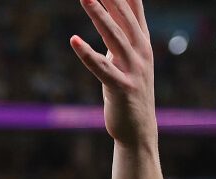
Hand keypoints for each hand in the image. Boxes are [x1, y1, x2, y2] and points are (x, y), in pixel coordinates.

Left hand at [70, 0, 156, 145]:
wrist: (139, 129)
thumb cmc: (128, 88)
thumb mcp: (125, 56)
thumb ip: (120, 32)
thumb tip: (110, 7)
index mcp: (141, 41)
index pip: (134, 6)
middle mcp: (142, 51)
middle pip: (125, 16)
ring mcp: (134, 70)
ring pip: (115, 36)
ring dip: (99, 14)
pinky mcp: (122, 88)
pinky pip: (102, 68)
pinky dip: (88, 54)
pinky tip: (74, 40)